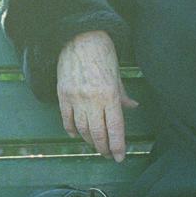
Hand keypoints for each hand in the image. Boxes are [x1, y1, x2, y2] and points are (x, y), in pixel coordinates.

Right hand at [56, 30, 137, 161]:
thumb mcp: (117, 75)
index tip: (119, 158)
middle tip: (108, 154)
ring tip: (96, 145)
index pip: (115, 128)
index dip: (118, 146)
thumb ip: (123, 95)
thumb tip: (133, 107)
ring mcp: (75, 98)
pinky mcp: (63, 95)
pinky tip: (78, 135)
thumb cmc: (103, 54)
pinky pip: (67, 120)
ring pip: (82, 130)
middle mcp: (92, 100)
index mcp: (110, 95)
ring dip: (90, 141)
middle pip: (98, 133)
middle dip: (104, 147)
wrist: (79, 38)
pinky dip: (72, 131)